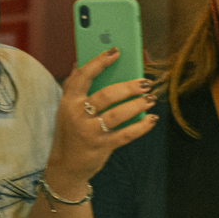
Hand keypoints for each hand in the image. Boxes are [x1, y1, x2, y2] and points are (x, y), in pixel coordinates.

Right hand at [44, 48, 158, 195]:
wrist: (66, 165)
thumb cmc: (70, 132)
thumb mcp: (66, 108)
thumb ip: (73, 86)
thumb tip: (78, 62)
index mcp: (68, 102)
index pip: (82, 77)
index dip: (99, 62)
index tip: (115, 51)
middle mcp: (77, 116)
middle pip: (105, 96)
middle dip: (128, 87)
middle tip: (145, 82)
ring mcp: (90, 132)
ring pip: (117, 115)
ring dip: (137, 105)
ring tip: (150, 98)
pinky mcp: (102, 146)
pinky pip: (125, 135)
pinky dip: (141, 127)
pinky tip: (152, 119)